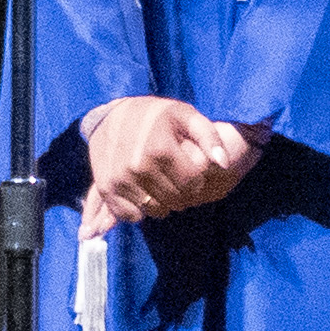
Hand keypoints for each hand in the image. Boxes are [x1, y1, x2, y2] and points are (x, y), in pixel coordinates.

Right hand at [79, 99, 264, 232]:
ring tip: (161, 183)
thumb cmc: (155, 116)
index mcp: (160, 149)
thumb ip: (209, 137)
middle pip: (175, 200)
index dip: (197, 180)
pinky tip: (144, 191)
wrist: (111, 115)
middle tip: (176, 177)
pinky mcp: (106, 188)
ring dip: (163, 202)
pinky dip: (140, 209)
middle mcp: (137, 166)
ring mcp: (120, 179)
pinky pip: (132, 215)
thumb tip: (223, 164)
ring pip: (156, 210)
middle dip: (182, 193)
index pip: (192, 185)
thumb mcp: (185, 115)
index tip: (191, 171)